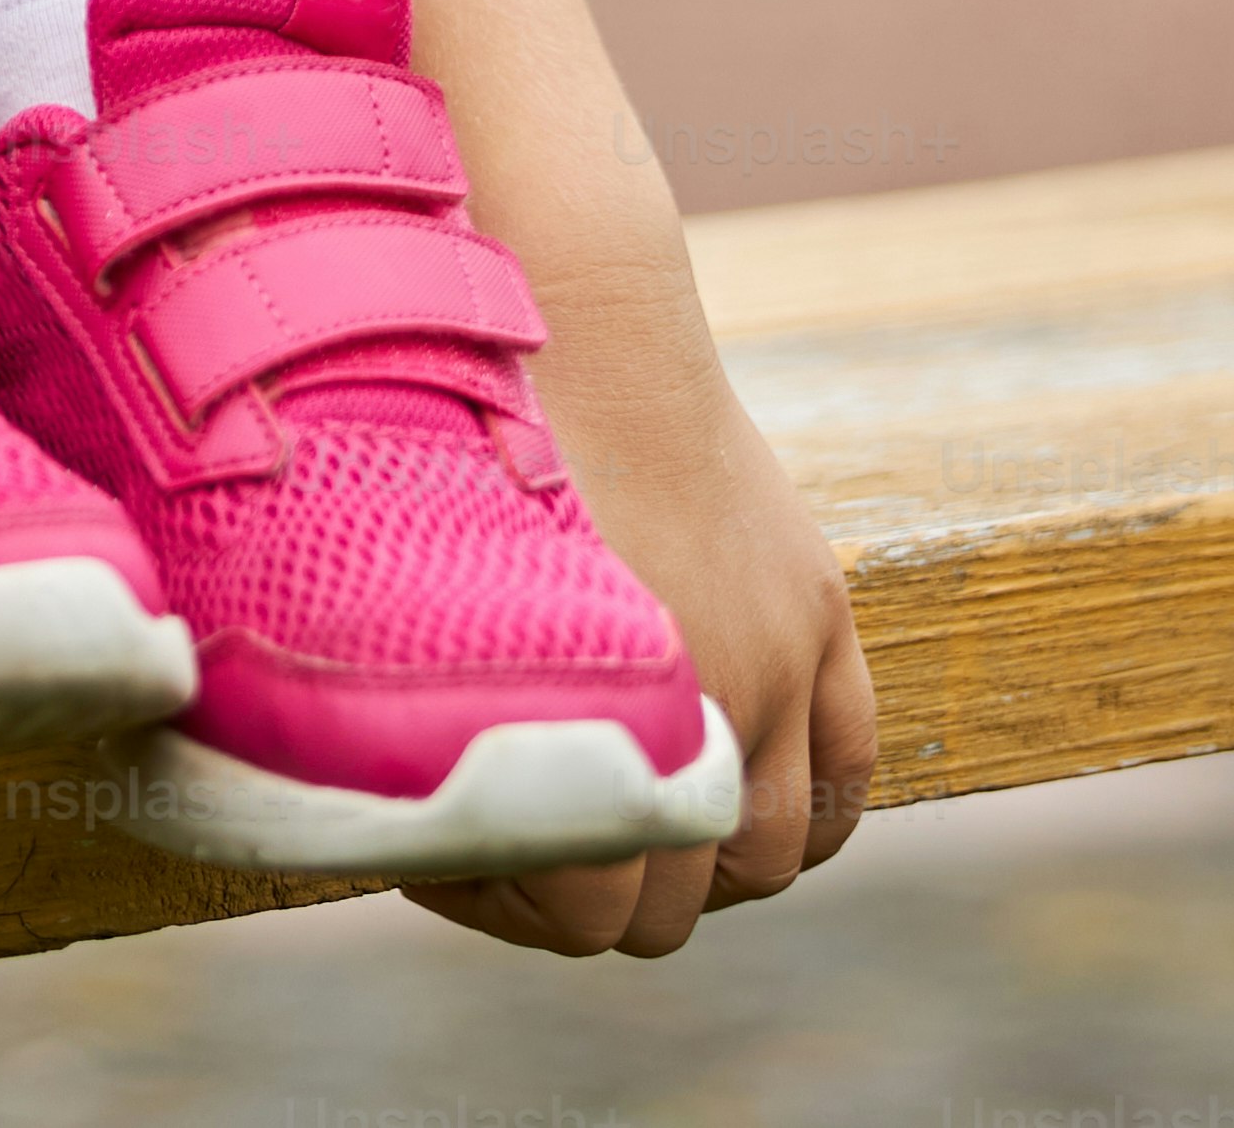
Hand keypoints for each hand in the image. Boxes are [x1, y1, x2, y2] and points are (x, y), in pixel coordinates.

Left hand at [416, 311, 878, 957]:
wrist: (582, 319)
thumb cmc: (469, 448)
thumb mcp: (425, 596)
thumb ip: (436, 722)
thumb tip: (383, 822)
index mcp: (590, 719)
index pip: (587, 914)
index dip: (517, 904)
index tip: (461, 859)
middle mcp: (699, 706)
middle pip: (678, 906)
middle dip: (603, 897)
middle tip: (540, 850)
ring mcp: (776, 662)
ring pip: (771, 857)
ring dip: (706, 869)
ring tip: (634, 832)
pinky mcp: (821, 612)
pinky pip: (851, 771)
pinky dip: (803, 817)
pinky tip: (733, 810)